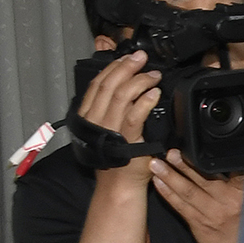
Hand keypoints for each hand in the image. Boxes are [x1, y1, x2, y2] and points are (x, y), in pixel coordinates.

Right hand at [78, 49, 162, 182]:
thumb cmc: (118, 158)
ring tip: (153, 75)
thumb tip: (125, 89)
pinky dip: (144, 102)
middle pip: (109, 85)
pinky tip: (154, 93)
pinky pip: (133, 116)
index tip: (126, 57)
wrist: (119, 185)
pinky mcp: (126, 139)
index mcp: (89, 116)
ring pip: (120, 96)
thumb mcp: (109, 129)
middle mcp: (96, 120)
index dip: (113, 68)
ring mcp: (110, 129)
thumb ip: (113, 110)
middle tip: (141, 58)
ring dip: (138, 81)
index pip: (98, 85)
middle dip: (125, 67)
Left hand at [149, 152, 243, 242]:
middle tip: (171, 152)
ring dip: (170, 176)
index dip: (215, 158)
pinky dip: (168, 193)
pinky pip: (180, 206)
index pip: (229, 170)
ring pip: (188, 191)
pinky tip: (158, 182)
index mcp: (242, 192)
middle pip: (203, 179)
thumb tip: (231, 159)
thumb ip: (241, 179)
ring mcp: (211, 213)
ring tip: (156, 164)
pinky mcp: (198, 224)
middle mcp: (227, 202)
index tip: (198, 146)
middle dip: (184, 165)